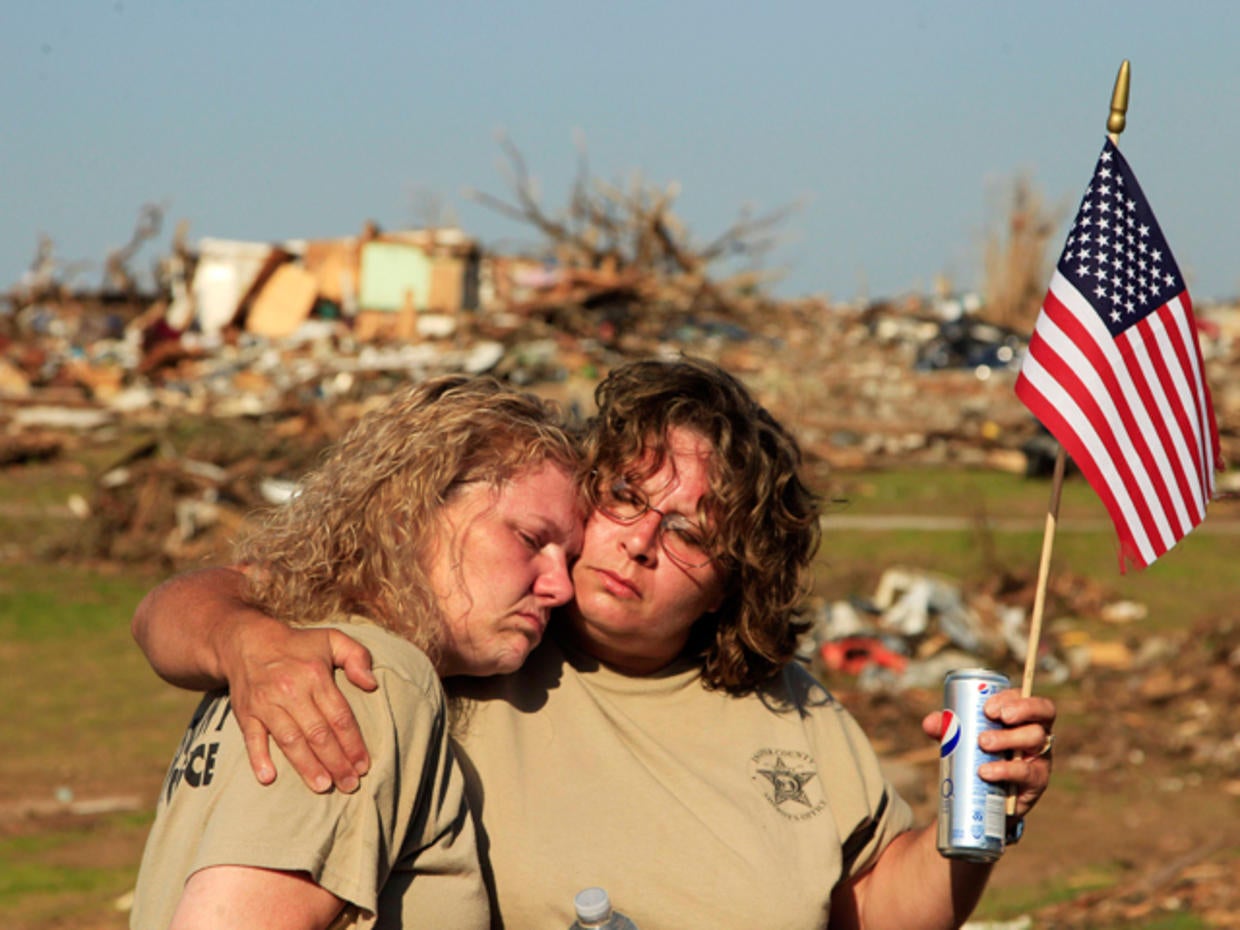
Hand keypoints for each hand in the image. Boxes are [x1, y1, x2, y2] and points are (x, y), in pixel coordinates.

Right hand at [219, 617, 376, 793]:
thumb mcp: (332, 639)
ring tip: (322, 786)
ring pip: (290, 740)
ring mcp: (266, 704)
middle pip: (318, 733)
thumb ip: (357, 656)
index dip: (353, 743)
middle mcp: (292, 691)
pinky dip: (258, 759)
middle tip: (349, 785)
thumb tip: (371, 684)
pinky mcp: (246, 713)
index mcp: (316, 676)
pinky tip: (268, 778)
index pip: (339, 716)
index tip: (364, 765)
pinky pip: (252, 738)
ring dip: (306, 766)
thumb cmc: (297, 645)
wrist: (247, 641)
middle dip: (336, 762)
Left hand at [921, 689, 1055, 817]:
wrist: (986, 800)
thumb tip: (930, 722)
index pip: (1027, 698)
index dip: (1012, 698)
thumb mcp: (963, 740)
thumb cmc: (978, 758)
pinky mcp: (1037, 782)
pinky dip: (1006, 770)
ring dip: (1008, 737)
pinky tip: (987, 771)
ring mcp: (1040, 757)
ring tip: (983, 743)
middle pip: (1042, 713)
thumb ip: (947, 729)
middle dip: (1020, 709)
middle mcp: (1037, 734)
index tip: (987, 706)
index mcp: (1023, 718)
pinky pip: (1027, 772)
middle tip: (991, 715)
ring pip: (1035, 738)